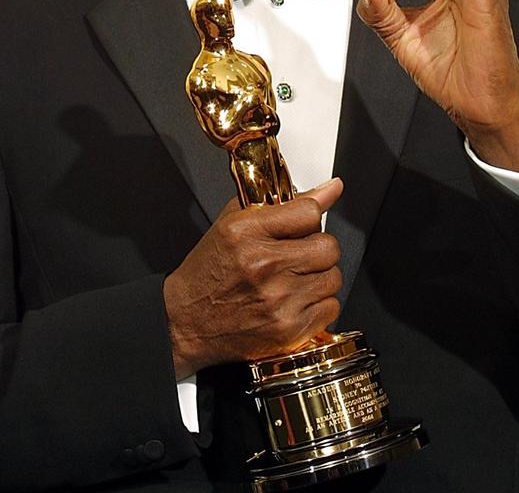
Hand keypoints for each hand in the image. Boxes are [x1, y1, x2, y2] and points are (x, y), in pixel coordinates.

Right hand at [163, 177, 342, 378]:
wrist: (185, 322)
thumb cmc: (209, 272)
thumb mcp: (233, 223)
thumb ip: (281, 202)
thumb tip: (329, 189)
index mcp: (246, 232)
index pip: (309, 212)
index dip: (310, 217)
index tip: (305, 223)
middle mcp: (263, 265)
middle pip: (328, 247)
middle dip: (318, 248)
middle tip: (300, 254)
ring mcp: (278, 300)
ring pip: (333, 278)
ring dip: (319, 277)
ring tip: (295, 279)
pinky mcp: (288, 330)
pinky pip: (331, 308)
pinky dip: (318, 304)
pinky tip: (296, 301)